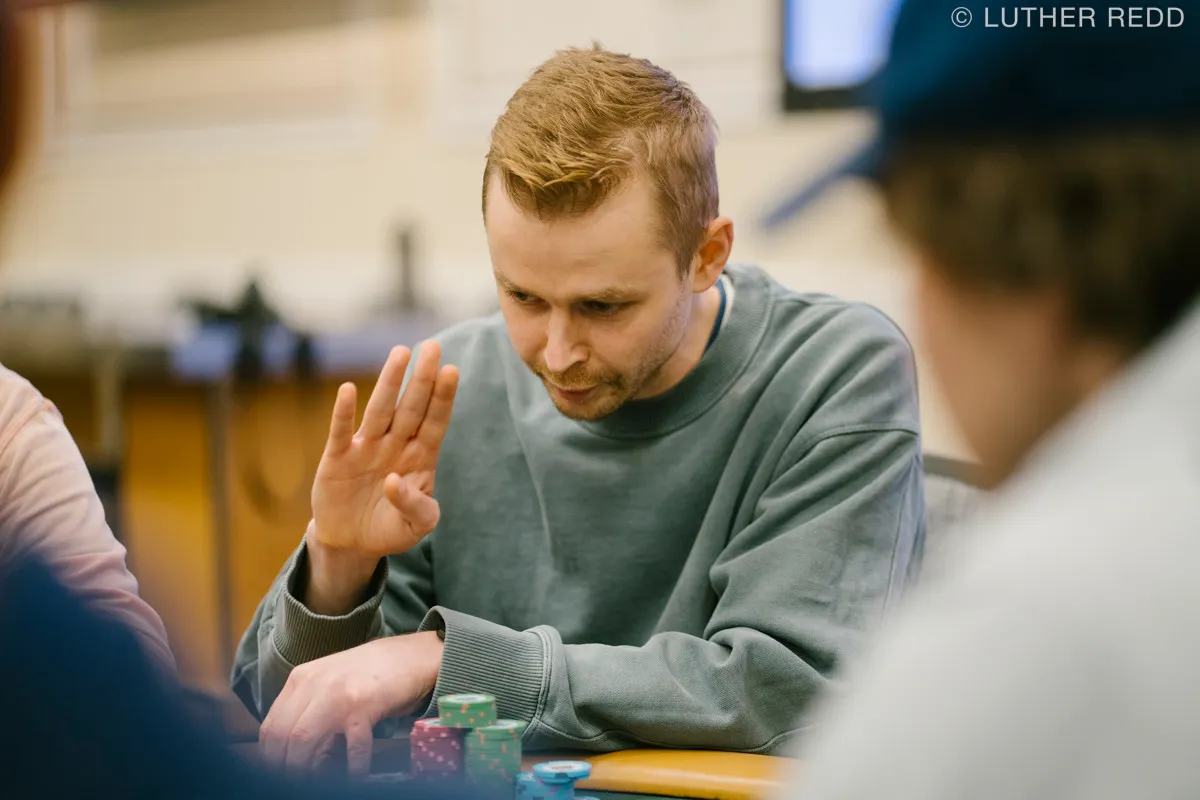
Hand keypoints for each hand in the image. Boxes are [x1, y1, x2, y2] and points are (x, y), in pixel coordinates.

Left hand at [258, 631, 443, 775]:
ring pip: (303, 741)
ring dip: (306, 770)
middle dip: (283, 766)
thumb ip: (309, 708)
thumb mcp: (330, 682)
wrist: (411, 655)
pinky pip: (352, 747)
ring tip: (317, 784)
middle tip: (293, 784)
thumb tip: (292, 753)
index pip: (271, 726)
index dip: (269, 756)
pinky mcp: (364, 706)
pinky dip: (353, 768)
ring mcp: (338, 694)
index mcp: (302, 679)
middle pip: (282, 736)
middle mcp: (315, 684)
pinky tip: (357, 776)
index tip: (276, 773)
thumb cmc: (371, 674)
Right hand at [306, 342, 458, 613]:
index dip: (443, 398)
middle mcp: (395, 445)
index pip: (435, 422)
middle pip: (411, 408)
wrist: (352, 542)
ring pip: (380, 411)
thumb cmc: (390, 528)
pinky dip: (343, 412)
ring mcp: (366, 448)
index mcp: (420, 457)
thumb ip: (416, 508)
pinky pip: (341, 432)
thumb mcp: (414, 527)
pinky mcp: (338, 458)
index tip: (452, 370)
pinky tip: (348, 390)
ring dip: (389, 383)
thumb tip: (394, 481)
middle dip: (422, 379)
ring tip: (400, 353)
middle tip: (432, 347)